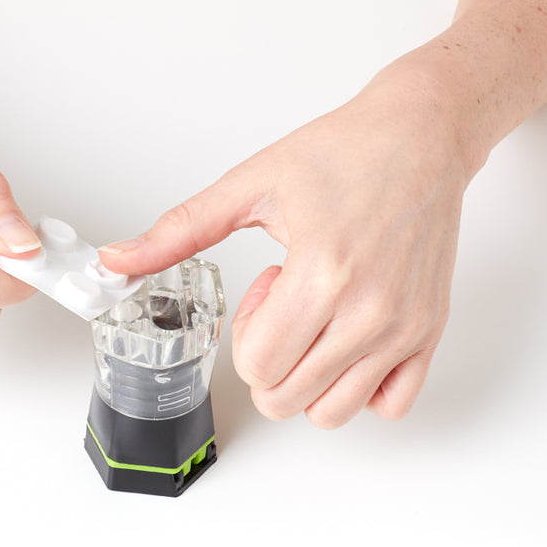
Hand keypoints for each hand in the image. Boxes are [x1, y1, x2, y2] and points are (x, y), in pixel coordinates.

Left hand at [100, 68, 468, 426]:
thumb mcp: (249, 185)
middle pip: (286, 398)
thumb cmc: (345, 151)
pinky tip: (350, 343)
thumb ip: (179, 231)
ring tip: (318, 319)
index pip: (259, 366)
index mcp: (322, 274)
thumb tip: (116, 261)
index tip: (265, 287)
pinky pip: (391, 405)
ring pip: (332, 412)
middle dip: (267, 361)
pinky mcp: (430, 331)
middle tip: (287, 306)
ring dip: (307, 379)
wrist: (421, 134)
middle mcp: (369, 310)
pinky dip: (359, 389)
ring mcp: (404, 327)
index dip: (245, 334)